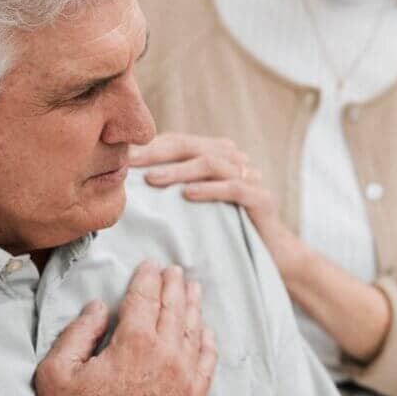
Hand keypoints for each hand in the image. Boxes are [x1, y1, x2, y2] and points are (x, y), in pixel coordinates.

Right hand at [34, 262, 216, 395]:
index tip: (150, 265)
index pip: (145, 298)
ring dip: (193, 306)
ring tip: (193, 288)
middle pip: (175, 308)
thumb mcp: (57, 372)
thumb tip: (97, 308)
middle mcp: (167, 356)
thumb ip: (77, 333)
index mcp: (134, 342)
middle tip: (175, 270)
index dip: (147, 277)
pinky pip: (207, 364)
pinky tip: (206, 332)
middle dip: (174, 285)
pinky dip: (208, 343)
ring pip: (194, 332)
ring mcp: (184, 381)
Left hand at [129, 133, 304, 280]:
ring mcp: (252, 176)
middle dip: (158, 153)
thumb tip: (133, 183)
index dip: (151, 146)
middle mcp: (236, 160)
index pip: (180, 142)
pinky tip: (187, 195)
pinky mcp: (262, 198)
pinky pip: (234, 188)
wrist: (274, 253)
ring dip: (178, 170)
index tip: (122, 156)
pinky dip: (209, 189)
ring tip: (152, 180)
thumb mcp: (199, 206)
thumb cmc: (228, 229)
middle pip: (192, 146)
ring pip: (210, 163)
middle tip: (130, 163)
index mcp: (219, 155)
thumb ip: (177, 188)